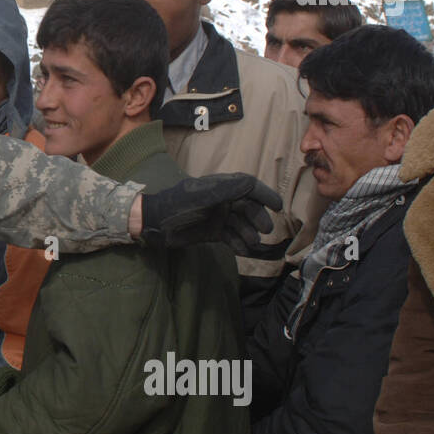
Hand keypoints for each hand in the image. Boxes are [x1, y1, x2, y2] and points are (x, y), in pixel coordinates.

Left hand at [139, 173, 281, 251]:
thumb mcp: (202, 195)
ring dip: (249, 233)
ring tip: (251, 243)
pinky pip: (232, 238)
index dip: (265, 195)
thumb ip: (226, 189)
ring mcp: (218, 217)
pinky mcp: (213, 233)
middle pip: (249, 208)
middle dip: (258, 218)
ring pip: (242, 225)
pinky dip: (239, 244)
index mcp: (221, 187)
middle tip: (265, 231)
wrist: (155, 223)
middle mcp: (223, 201)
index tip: (278, 206)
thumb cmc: (177, 205)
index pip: (249, 187)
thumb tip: (250, 183)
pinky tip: (243, 251)